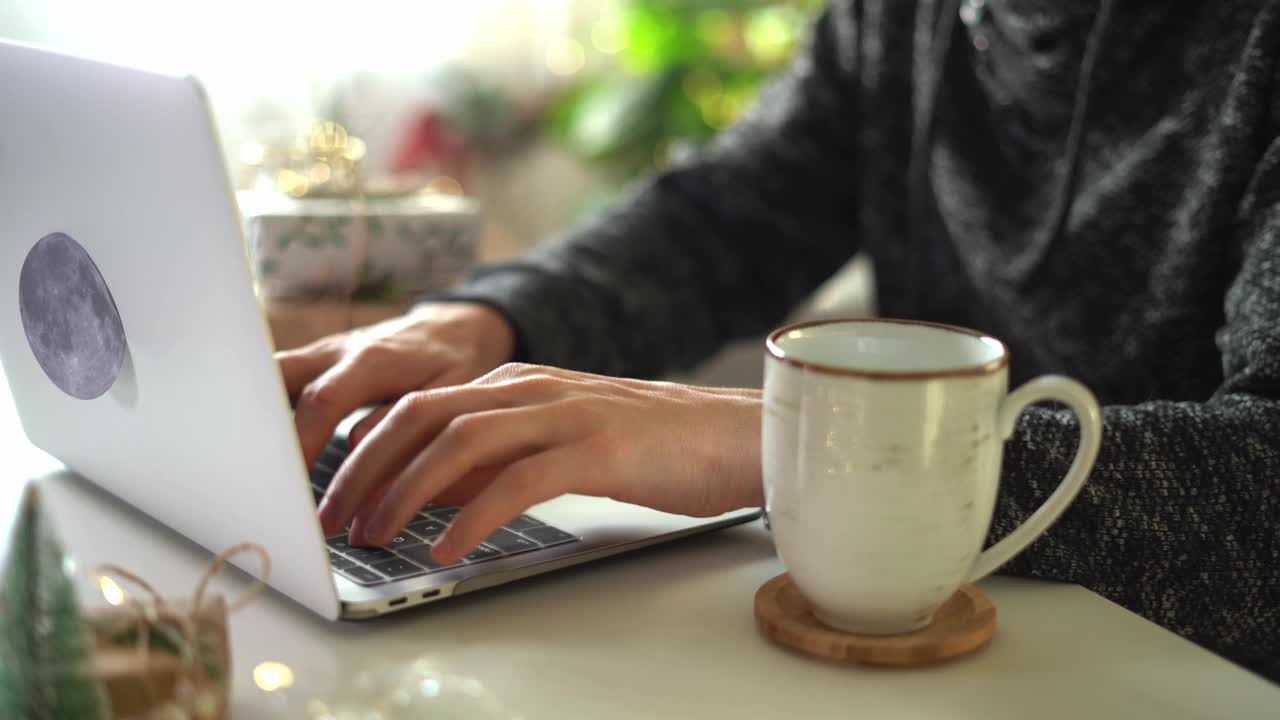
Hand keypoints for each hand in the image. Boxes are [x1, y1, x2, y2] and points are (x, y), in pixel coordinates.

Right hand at [275, 302, 514, 467]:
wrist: (453, 328)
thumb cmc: (454, 362)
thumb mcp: (449, 391)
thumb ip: (406, 420)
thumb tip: (357, 451)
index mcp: (373, 359)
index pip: (324, 400)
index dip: (302, 442)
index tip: (290, 484)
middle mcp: (337, 352)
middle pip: (279, 382)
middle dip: (262, 431)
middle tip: (255, 480)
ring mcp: (320, 355)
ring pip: (269, 378)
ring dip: (253, 417)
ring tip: (243, 466)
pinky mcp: (314, 364)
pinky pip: (276, 383)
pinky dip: (263, 411)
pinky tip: (255, 448)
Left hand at [316, 363, 763, 561]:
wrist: (738, 435)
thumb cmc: (654, 446)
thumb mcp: (561, 444)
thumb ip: (500, 458)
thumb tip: (433, 492)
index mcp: (521, 385)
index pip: (419, 405)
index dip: (366, 448)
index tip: (333, 491)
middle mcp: (535, 389)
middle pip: (422, 415)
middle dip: (366, 468)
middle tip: (334, 518)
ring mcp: (566, 414)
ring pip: (459, 441)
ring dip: (404, 492)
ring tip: (375, 536)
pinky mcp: (598, 449)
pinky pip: (517, 481)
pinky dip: (471, 516)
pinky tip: (446, 549)